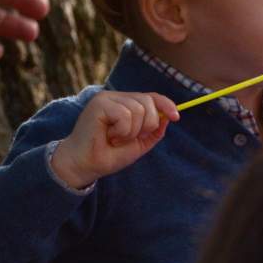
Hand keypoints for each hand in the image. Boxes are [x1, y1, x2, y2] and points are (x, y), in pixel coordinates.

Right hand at [50, 92, 178, 188]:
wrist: (85, 165)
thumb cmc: (108, 155)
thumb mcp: (137, 144)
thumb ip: (152, 131)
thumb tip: (168, 117)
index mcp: (124, 104)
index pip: (150, 96)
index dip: (166, 104)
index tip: (176, 116)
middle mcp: (115, 97)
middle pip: (148, 102)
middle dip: (146, 126)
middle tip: (126, 139)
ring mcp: (106, 98)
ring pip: (138, 110)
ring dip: (131, 132)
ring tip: (115, 139)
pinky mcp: (99, 104)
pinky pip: (125, 115)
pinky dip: (122, 131)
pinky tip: (109, 136)